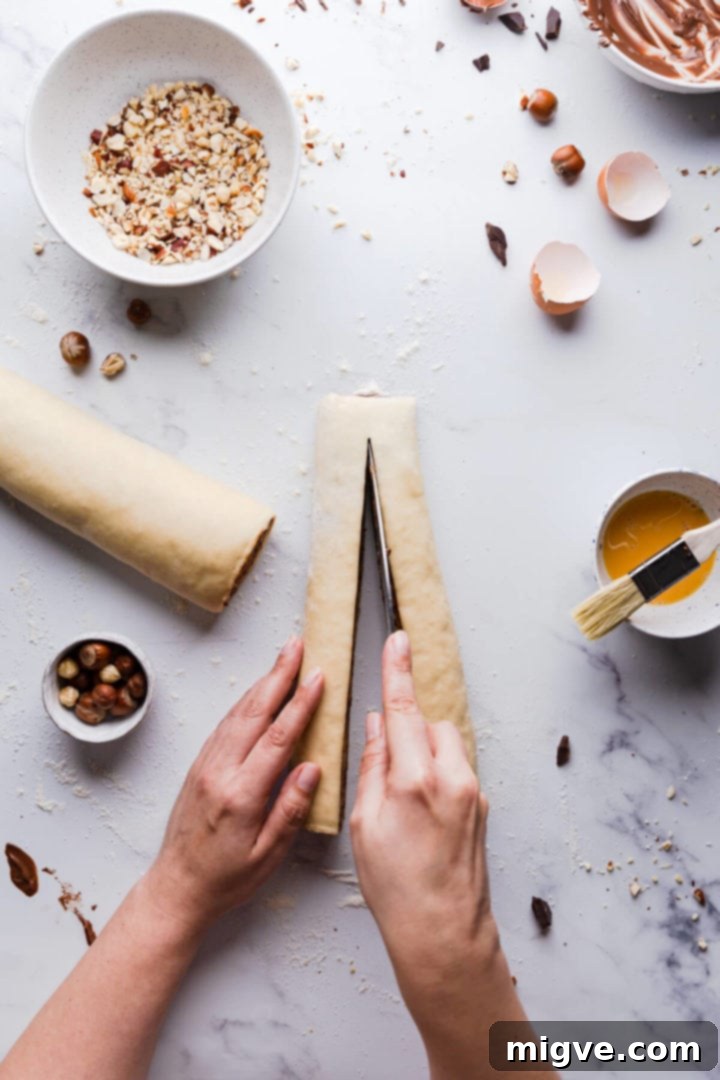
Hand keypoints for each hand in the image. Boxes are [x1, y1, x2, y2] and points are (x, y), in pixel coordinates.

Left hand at [143, 636, 322, 933]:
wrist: (177, 888)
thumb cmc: (226, 879)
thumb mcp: (269, 854)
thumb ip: (291, 808)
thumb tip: (312, 767)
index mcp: (242, 794)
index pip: (278, 737)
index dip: (300, 703)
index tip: (317, 677)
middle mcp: (220, 772)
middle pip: (254, 712)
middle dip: (278, 675)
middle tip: (296, 646)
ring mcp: (205, 766)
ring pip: (237, 714)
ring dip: (261, 683)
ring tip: (281, 660)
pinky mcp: (198, 767)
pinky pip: (224, 726)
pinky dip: (244, 703)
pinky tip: (256, 693)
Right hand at [350, 631, 498, 1033]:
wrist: (444, 933)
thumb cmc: (396, 887)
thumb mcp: (366, 824)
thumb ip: (372, 766)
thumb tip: (378, 725)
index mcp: (415, 780)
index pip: (404, 709)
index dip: (397, 671)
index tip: (397, 639)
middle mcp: (452, 779)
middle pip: (430, 726)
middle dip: (408, 733)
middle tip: (386, 772)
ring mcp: (473, 792)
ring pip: (446, 746)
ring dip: (424, 756)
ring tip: (404, 802)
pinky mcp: (482, 806)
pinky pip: (456, 771)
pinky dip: (437, 778)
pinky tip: (422, 818)